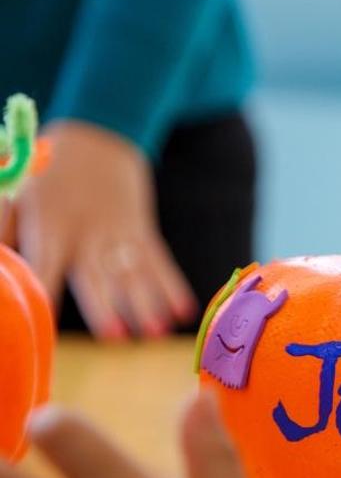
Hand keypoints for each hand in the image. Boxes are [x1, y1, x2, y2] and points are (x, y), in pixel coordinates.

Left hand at [3, 121, 196, 338]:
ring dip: (146, 304)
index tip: (42, 323)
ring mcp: (119, 233)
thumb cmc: (47, 173)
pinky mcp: (142, 232)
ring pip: (133, 273)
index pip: (44, 264)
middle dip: (107, 308)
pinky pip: (160, 261)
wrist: (99, 137)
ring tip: (156, 332)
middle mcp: (87, 232)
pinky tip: (184, 311)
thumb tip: (1, 270)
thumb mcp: (17, 192)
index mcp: (50, 224)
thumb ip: (5, 229)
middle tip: (115, 339)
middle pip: (96, 276)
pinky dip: (173, 286)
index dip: (43, 292)